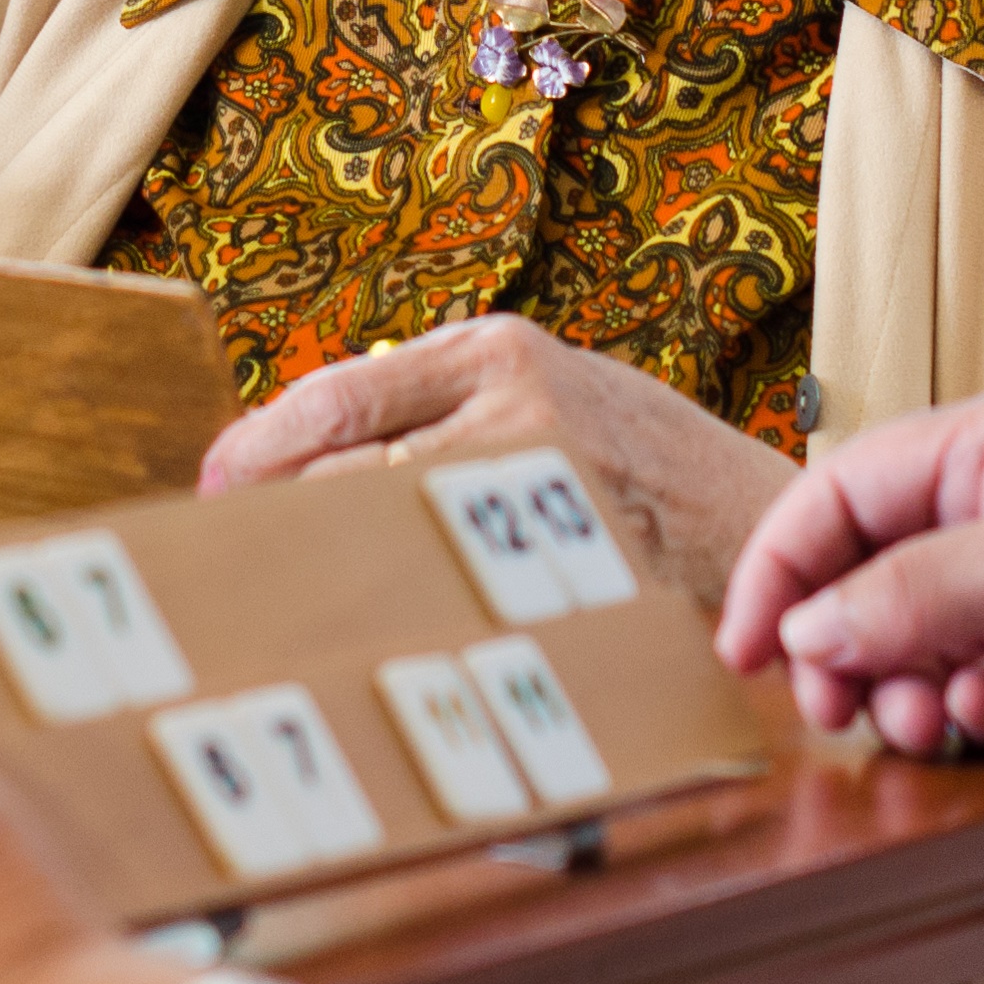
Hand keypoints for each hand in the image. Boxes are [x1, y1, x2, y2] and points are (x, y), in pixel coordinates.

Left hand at [196, 317, 796, 603]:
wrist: (772, 526)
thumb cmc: (648, 469)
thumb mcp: (554, 390)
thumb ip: (448, 405)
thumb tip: (311, 447)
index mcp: (499, 351)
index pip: (334, 398)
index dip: (255, 451)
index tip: (211, 488)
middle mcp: (512, 405)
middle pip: (339, 466)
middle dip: (268, 516)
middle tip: (221, 559)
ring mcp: (540, 489)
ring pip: (377, 531)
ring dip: (312, 568)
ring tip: (270, 595)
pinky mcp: (563, 566)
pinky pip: (440, 591)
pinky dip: (386, 611)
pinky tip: (358, 632)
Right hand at [715, 388, 983, 787]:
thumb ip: (907, 594)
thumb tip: (810, 630)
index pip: (844, 493)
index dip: (783, 565)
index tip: (747, 645)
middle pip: (871, 577)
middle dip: (840, 642)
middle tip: (829, 704)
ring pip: (919, 647)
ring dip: (901, 689)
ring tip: (921, 721)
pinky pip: (979, 697)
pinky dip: (968, 716)